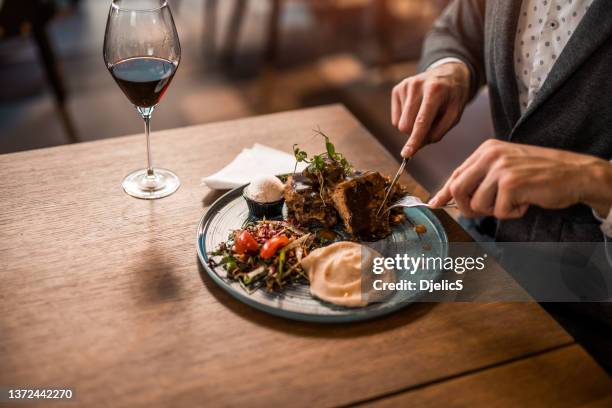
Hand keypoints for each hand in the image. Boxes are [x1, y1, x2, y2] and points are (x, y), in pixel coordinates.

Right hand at [391, 62, 470, 157]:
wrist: (448, 74)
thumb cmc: (452, 97)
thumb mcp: (454, 115)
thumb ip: (438, 132)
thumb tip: (417, 145)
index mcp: (435, 91)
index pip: (421, 121)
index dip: (414, 139)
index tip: (406, 154)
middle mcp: (416, 86)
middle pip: (406, 126)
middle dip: (415, 133)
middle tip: (430, 125)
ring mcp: (405, 86)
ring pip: (399, 124)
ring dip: (412, 125)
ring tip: (425, 112)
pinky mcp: (397, 89)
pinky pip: (395, 118)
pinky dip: (406, 118)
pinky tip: (417, 108)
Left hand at [429, 139, 611, 218]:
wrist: (576, 173)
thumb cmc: (540, 174)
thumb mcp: (505, 168)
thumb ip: (480, 179)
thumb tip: (451, 197)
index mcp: (486, 150)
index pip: (456, 174)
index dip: (444, 192)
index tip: (434, 204)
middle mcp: (490, 155)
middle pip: (457, 189)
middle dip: (467, 208)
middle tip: (486, 210)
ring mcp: (500, 167)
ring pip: (477, 204)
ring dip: (496, 211)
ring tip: (515, 200)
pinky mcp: (510, 183)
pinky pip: (498, 211)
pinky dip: (512, 213)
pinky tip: (526, 202)